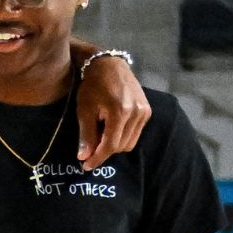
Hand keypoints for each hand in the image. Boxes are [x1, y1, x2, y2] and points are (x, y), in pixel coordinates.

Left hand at [75, 55, 149, 170]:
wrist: (109, 65)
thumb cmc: (93, 86)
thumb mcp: (84, 110)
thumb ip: (86, 135)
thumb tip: (84, 157)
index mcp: (120, 111)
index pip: (110, 145)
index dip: (97, 158)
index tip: (86, 166)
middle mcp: (136, 113)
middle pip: (120, 146)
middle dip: (104, 151)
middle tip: (90, 147)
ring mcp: (144, 112)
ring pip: (129, 143)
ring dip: (114, 145)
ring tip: (100, 134)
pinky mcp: (147, 111)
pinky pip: (135, 134)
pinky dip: (123, 136)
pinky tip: (111, 128)